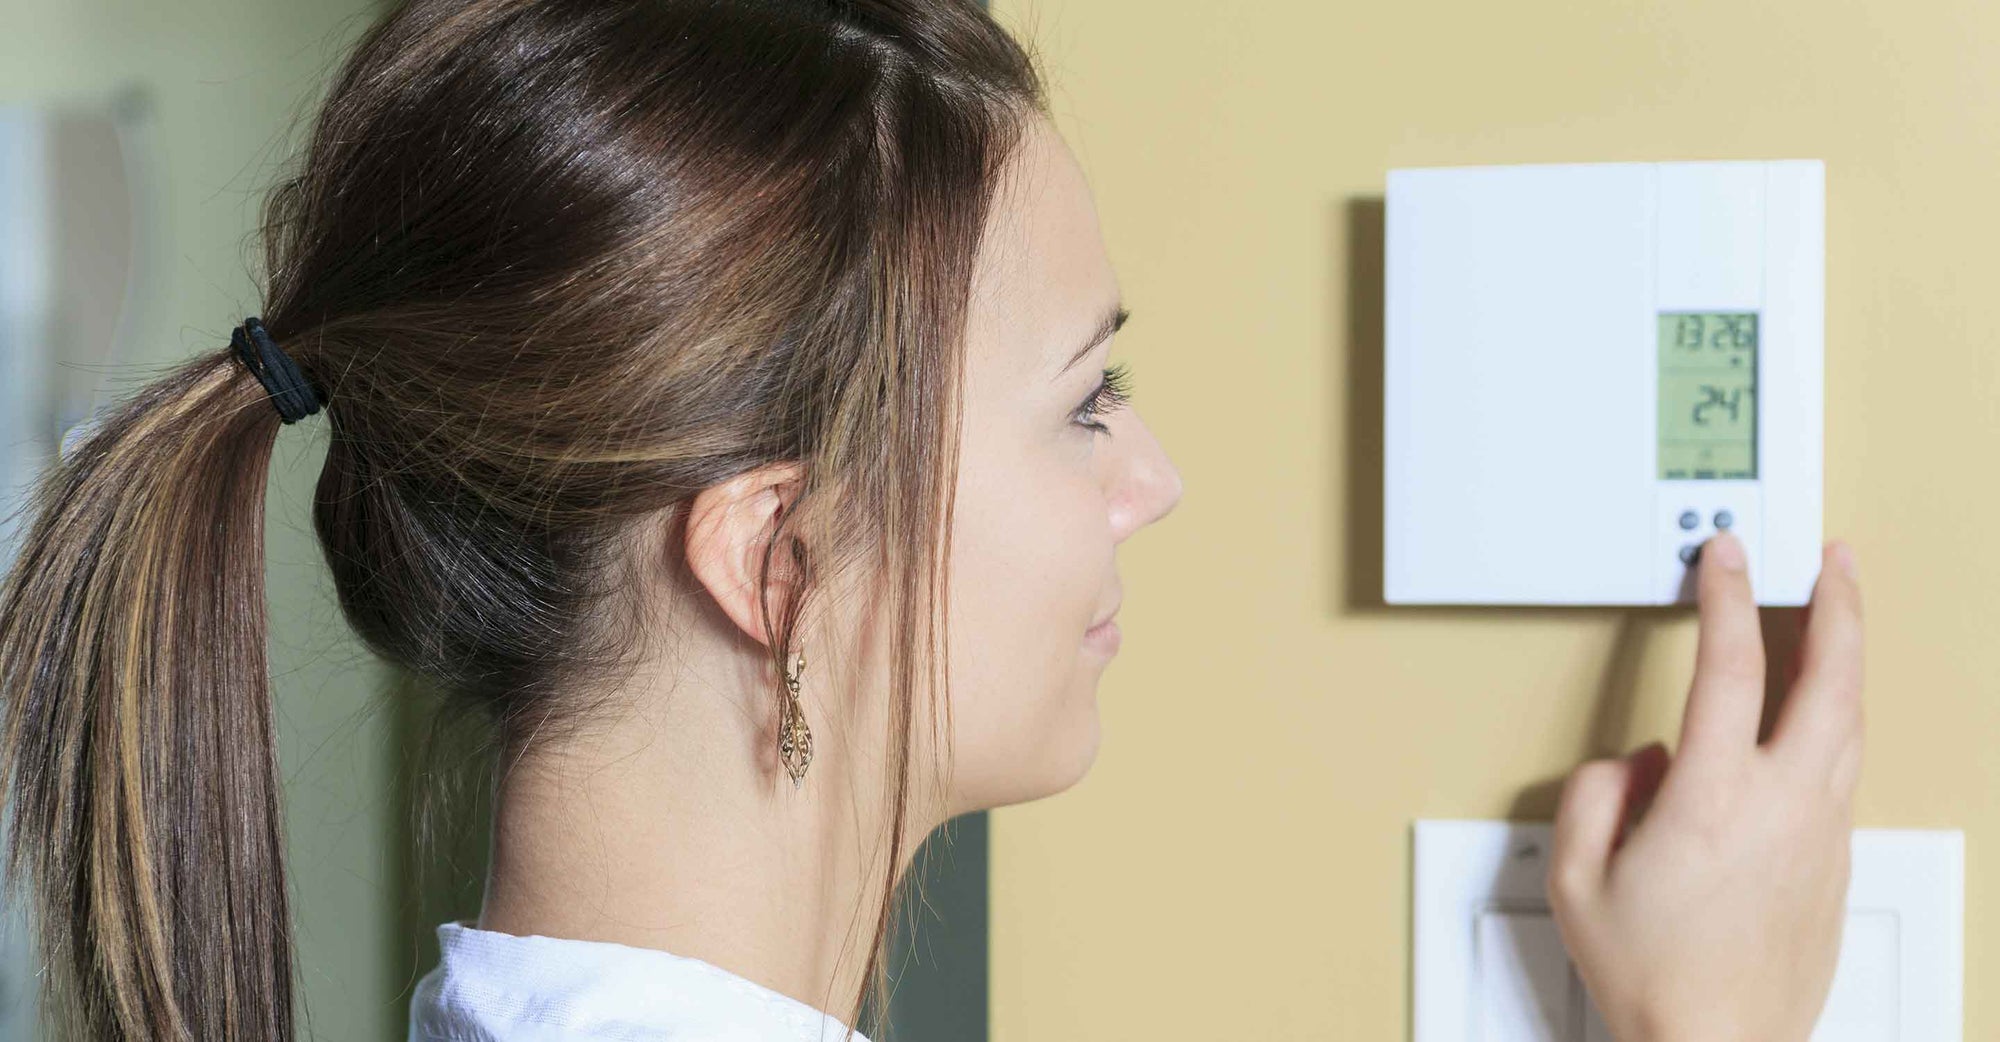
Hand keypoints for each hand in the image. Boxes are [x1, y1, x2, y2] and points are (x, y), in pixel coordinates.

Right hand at [1547, 532, 1864, 1041]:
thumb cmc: (1654, 977)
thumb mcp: (1576, 879)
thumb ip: (1596, 795)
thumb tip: (1635, 761)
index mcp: (1715, 800)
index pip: (1732, 668)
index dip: (1728, 598)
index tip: (1725, 558)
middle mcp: (1783, 807)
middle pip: (1832, 680)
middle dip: (1838, 605)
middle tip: (1833, 561)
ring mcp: (1819, 833)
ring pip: (1852, 722)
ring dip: (1850, 658)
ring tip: (1840, 620)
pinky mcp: (1833, 862)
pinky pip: (1842, 769)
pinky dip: (1837, 719)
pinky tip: (1820, 715)